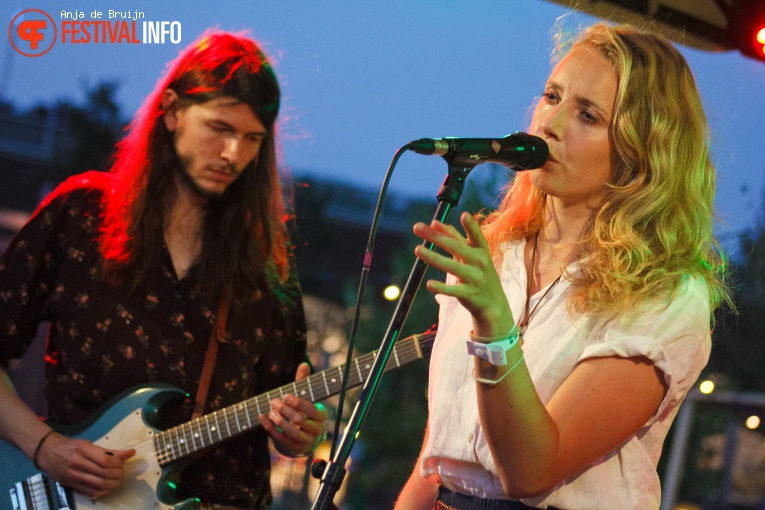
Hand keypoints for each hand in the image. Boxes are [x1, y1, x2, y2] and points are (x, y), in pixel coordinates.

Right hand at [35, 431, 134, 499]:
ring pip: (98, 484)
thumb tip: (130, 453)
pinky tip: (108, 487)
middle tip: (122, 473)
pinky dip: (103, 491)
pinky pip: (90, 492)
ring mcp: (72, 476)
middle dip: (117, 474)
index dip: (117, 464)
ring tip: (118, 480)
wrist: (47, 453)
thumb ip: (109, 451)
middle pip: (103, 473)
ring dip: (112, 484)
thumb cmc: (70, 446)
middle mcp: (76, 463)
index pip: (104, 460)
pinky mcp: (70, 485)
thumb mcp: (88, 444)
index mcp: (82, 449)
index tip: (122, 463)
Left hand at [259, 362, 327, 455]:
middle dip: (285, 410)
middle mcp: (316, 429)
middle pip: (300, 420)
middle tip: (274, 401)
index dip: (298, 403)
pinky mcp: (294, 447)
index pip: (312, 410)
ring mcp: (306, 441)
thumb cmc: (305, 412)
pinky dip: (270, 429)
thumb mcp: (306, 397)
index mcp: (321, 415)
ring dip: (279, 421)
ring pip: (292, 432)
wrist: (308, 436)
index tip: (286, 396)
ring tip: (271, 411)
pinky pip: (282, 439)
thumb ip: (304, 382)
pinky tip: (262, 418)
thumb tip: (303, 364)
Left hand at [413, 212, 513, 336]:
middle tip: (417, 228)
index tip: (464, 215)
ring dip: (433, 257)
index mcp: (481, 250)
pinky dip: (441, 288)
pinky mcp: (469, 294)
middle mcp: (480, 262)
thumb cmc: (479, 272)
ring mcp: (475, 278)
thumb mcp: (473, 255)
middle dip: (435, 237)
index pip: (476, 236)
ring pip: (451, 267)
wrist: (493, 303)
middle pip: (455, 247)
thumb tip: (436, 223)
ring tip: (417, 250)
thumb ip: (456, 238)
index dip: (471, 226)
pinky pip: (453, 290)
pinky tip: (430, 284)